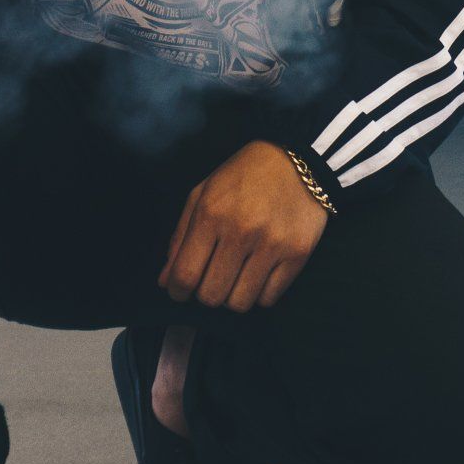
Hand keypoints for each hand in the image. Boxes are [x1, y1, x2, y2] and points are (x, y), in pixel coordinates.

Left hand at [159, 140, 328, 310]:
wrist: (295, 160)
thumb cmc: (242, 177)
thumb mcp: (202, 195)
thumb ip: (180, 238)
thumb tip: (166, 281)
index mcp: (211, 214)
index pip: (185, 274)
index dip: (177, 291)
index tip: (179, 291)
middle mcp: (242, 231)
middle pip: (211, 295)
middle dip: (204, 293)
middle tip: (210, 278)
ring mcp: (273, 244)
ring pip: (240, 303)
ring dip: (232, 296)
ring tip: (234, 276)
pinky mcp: (298, 254)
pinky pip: (268, 298)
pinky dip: (258, 293)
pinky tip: (257, 273)